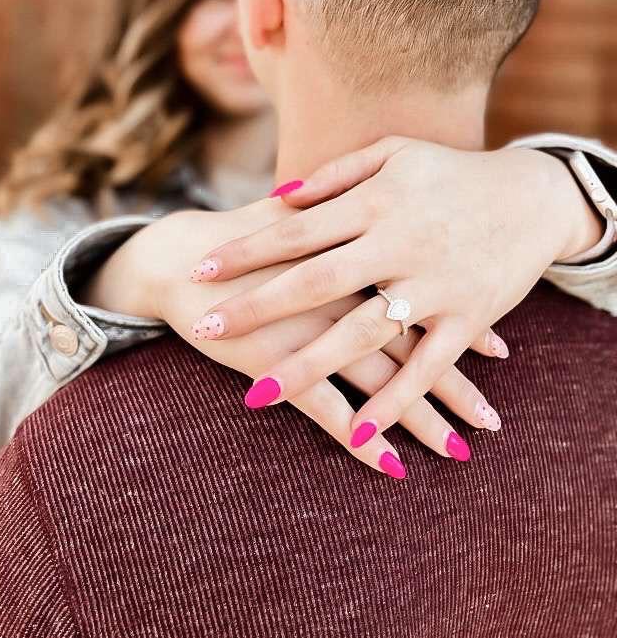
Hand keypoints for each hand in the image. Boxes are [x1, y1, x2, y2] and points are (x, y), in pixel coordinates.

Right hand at [108, 207, 502, 476]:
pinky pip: (326, 409)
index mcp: (354, 255)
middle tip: (490, 419)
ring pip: (379, 382)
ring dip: (421, 419)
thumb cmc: (243, 237)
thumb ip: (341, 213)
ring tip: (459, 449)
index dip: (461, 324)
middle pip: (411, 345)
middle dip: (453, 384)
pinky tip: (390, 465)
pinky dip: (360, 437)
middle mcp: (341, 296)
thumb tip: (382, 214)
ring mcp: (310, 331)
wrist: (180, 260)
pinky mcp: (276, 362)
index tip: (499, 350)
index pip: (421, 295)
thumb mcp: (298, 215)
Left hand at [187, 138, 589, 446]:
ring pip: (363, 334)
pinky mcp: (466, 318)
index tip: (200, 269)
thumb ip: (335, 175)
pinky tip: (360, 433)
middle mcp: (398, 244)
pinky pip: (426, 367)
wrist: (532, 196)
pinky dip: (395, 401)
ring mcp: (433, 285)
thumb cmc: (451, 173)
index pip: (295, 228)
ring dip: (309, 365)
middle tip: (205, 329)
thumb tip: (278, 195)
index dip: (245, 250)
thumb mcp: (394, 154)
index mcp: (375, 202)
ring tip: (260, 393)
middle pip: (314, 282)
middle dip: (255, 308)